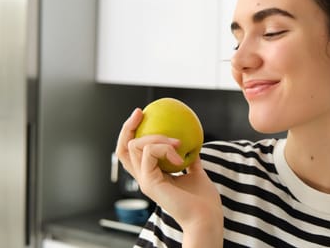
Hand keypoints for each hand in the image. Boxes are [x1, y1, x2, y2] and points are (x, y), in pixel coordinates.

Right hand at [115, 108, 222, 245]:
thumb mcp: (196, 172)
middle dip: (128, 126)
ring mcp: (144, 180)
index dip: (132, 132)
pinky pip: (149, 152)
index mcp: (152, 175)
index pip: (132, 152)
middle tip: (141, 112)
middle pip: (123, 148)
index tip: (143, 114)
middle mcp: (144, 177)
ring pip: (135, 146)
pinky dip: (164, 148)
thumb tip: (193, 142)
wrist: (206, 217)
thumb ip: (190, 158)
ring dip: (157, 137)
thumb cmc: (203, 200)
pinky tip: (180, 156)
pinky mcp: (149, 182)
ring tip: (177, 143)